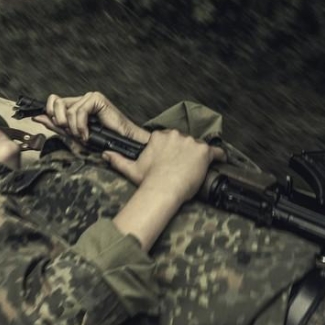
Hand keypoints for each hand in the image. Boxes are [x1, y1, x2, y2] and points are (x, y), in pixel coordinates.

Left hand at [32, 91, 149, 143]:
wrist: (121, 143)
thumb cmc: (101, 140)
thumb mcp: (73, 134)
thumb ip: (56, 125)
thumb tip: (38, 117)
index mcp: (75, 106)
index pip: (53, 101)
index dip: (47, 111)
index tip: (44, 121)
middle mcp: (81, 99)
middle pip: (56, 102)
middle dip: (60, 121)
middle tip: (71, 132)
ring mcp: (89, 98)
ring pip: (68, 110)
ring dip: (74, 128)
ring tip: (83, 136)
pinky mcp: (97, 99)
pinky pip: (79, 111)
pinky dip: (81, 126)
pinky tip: (87, 134)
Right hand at [104, 129, 225, 203]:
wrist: (163, 189)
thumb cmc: (148, 180)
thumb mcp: (131, 168)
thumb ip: (118, 159)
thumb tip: (105, 154)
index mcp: (159, 137)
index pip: (169, 138)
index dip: (172, 149)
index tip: (172, 158)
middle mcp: (175, 135)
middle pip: (185, 140)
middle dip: (185, 151)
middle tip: (183, 165)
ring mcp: (191, 142)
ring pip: (199, 146)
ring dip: (199, 156)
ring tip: (197, 168)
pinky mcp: (204, 151)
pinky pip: (217, 152)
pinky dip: (219, 157)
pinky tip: (218, 162)